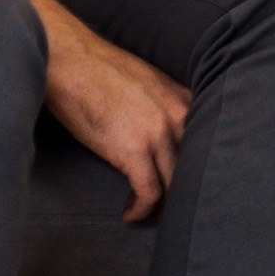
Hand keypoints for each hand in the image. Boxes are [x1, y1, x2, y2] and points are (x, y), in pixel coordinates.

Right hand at [34, 0, 189, 222]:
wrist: (72, 61)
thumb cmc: (100, 72)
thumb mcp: (147, 84)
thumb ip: (164, 108)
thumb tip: (164, 139)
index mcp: (183, 99)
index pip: (201, 146)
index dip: (192, 172)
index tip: (181, 188)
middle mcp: (179, 116)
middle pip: (190, 168)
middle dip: (180, 193)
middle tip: (166, 210)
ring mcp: (158, 133)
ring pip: (173, 185)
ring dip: (160, 206)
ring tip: (145, 214)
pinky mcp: (134, 150)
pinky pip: (149, 193)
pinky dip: (141, 210)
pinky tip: (130, 214)